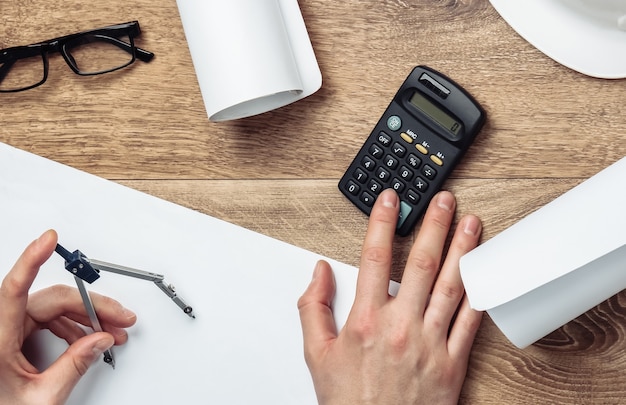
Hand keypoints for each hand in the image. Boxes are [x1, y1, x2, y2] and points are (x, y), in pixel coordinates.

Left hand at [0, 230, 136, 404]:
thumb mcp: (41, 399)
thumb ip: (73, 367)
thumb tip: (99, 340)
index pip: (13, 288)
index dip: (32, 260)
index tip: (48, 239)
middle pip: (49, 301)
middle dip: (90, 306)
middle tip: (119, 316)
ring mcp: (5, 333)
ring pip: (50, 309)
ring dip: (84, 317)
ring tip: (111, 332)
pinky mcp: (10, 339)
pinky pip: (45, 321)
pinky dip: (70, 326)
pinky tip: (89, 337)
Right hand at [298, 189, 481, 403]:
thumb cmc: (349, 401)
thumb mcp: (316, 354)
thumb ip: (313, 307)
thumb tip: (319, 272)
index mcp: (366, 321)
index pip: (374, 258)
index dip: (382, 223)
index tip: (390, 200)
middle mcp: (401, 326)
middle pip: (421, 264)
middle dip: (435, 226)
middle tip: (445, 201)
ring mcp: (430, 344)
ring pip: (451, 286)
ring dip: (463, 250)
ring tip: (472, 224)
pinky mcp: (452, 363)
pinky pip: (470, 323)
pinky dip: (479, 295)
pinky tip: (483, 273)